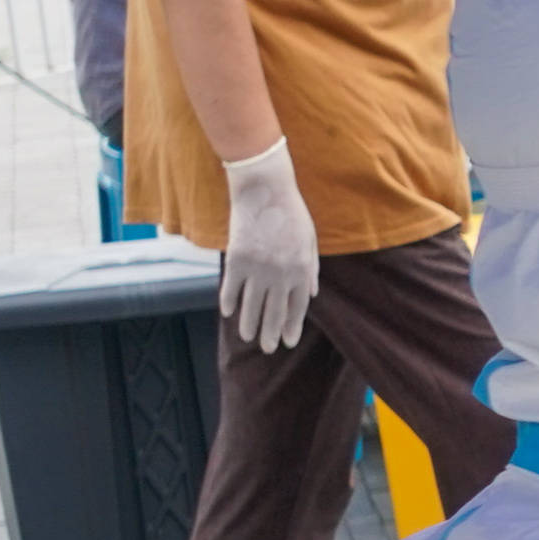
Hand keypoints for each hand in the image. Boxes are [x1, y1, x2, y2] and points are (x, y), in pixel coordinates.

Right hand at [217, 137, 318, 354]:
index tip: (288, 342)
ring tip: (247, 338)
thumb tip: (311, 295)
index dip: (292, 327)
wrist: (265, 191)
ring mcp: (257, 268)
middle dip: (271, 333)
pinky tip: (228, 313)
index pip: (297, 307)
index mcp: (301, 270)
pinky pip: (231, 288)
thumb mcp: (310, 241)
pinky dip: (229, 301)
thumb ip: (310, 270)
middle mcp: (280, 274)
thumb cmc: (291, 214)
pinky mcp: (236, 259)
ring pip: (251, 305)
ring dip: (249, 324)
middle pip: (275, 312)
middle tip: (268, 348)